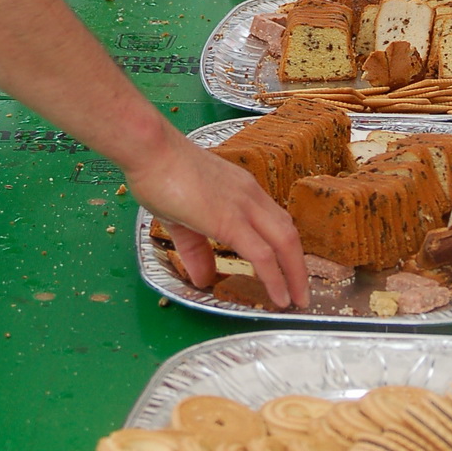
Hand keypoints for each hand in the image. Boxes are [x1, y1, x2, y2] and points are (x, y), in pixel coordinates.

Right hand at [126, 130, 308, 309]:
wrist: (149, 150)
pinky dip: (276, 278)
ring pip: (285, 243)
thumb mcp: (181, 218)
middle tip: (302, 292)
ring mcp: (243, 206)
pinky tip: (279, 296)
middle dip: (299, 266)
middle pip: (289, 233)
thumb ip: (196, 250)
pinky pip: (262, 255)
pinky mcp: (230, 221)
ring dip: (296, 274)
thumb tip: (203, 279)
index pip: (275, 221)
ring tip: (299, 300)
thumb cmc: (159, 173)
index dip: (286, 249)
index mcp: (242, 190)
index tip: (289, 271)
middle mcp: (250, 195)